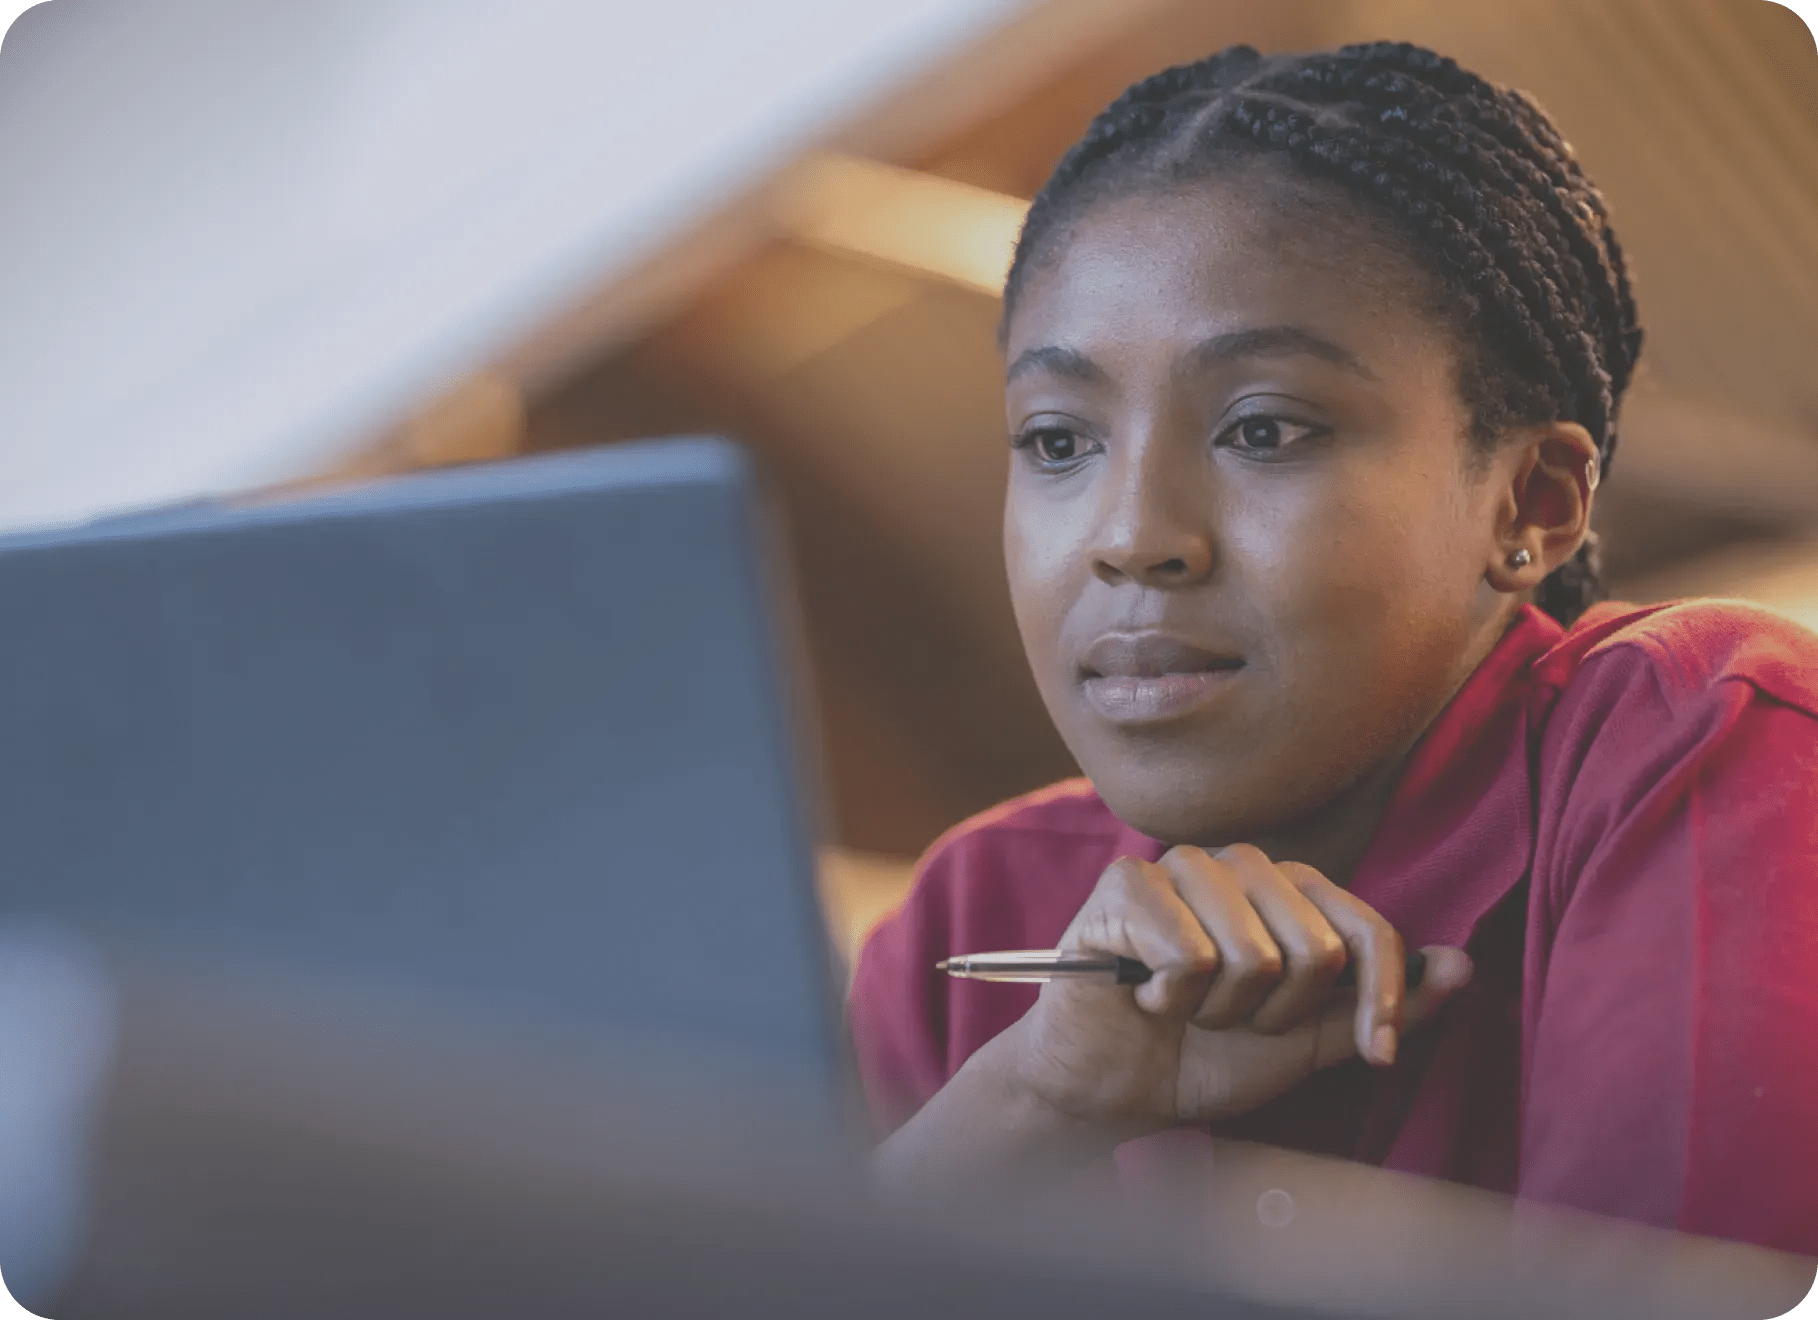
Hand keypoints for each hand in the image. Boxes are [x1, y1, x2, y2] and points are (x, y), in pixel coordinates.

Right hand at [1002, 844, 1472, 1136]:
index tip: (1374, 1055)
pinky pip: (1187, 953)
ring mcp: (1178, 867)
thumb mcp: (1310, 1041)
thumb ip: (1381, 1005)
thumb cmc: (1205, 1057)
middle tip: (1230, 1022)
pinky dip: (1170, 998)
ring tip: (1185, 1010)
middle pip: (1312, 948)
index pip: (1367, 926)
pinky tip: (1145, 996)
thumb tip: (1463, 965)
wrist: (1112, 1089)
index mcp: (1287, 889)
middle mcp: (1238, 864)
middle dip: (1278, 1015)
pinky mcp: (1123, 886)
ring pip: (1250, 953)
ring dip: (1220, 1011)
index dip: (1382, 998)